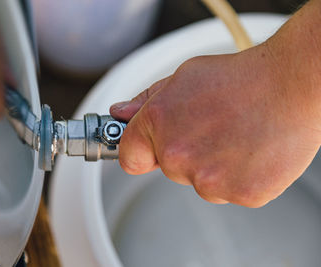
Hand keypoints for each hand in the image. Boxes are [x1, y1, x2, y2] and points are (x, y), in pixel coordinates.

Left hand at [110, 41, 320, 207]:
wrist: (293, 85)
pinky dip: (238, 176)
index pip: (130, 157)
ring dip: (213, 166)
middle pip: (169, 168)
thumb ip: (146, 101)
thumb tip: (120, 113)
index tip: (146, 151)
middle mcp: (177, 155)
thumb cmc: (242, 78)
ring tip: (236, 136)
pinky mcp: (241, 194)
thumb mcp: (183, 78)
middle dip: (185, 152)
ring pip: (201, 182)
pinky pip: (229, 191)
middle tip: (212, 127)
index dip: (140, 153)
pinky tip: (250, 150)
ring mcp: (209, 179)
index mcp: (158, 124)